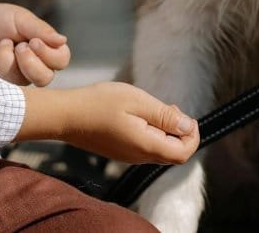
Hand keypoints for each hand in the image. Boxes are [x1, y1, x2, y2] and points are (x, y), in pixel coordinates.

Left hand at [0, 0, 70, 85]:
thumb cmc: (2, 19)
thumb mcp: (22, 19)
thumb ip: (42, 30)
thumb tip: (63, 40)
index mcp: (47, 48)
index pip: (61, 61)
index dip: (49, 54)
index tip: (34, 41)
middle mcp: (36, 65)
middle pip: (45, 79)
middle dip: (29, 63)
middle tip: (19, 47)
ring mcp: (17, 75)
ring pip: (19, 80)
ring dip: (6, 58)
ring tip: (1, 44)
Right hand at [21, 83, 200, 164]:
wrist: (66, 115)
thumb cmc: (100, 103)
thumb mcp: (138, 102)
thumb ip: (165, 116)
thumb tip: (188, 127)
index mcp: (146, 146)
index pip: (183, 153)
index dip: (192, 136)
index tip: (186, 116)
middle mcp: (139, 157)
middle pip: (174, 153)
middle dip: (180, 132)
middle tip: (169, 108)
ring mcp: (128, 156)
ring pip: (160, 150)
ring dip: (166, 130)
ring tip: (154, 108)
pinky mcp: (120, 151)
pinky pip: (146, 147)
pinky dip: (152, 132)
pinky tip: (141, 114)